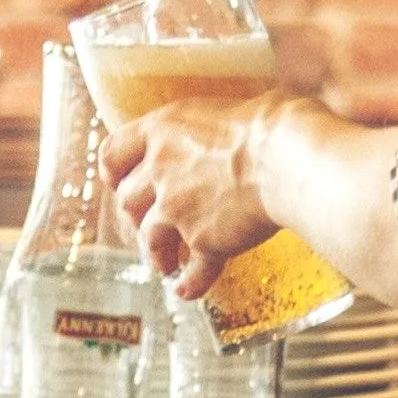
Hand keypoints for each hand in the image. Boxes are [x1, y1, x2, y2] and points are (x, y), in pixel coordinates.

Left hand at [106, 89, 300, 300]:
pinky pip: (192, 270)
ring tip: (165, 263)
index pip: (114, 153)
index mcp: (163, 130)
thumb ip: (209, 128)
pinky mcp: (202, 241)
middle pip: (128, 200)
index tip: (115, 181)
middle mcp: (161, 170)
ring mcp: (177, 209)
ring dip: (156, 253)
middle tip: (147, 223)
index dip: (112, 171)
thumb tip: (229, 128)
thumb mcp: (226, 108)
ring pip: (150, 239)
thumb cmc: (269, 124)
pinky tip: (188, 289)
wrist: (285, 158)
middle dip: (136, 216)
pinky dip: (189, 283)